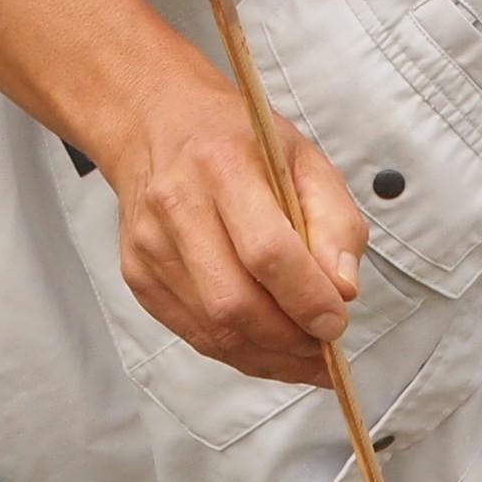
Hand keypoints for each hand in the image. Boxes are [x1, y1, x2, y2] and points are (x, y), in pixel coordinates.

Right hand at [93, 76, 368, 384]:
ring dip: (269, 355)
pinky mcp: (139, 276)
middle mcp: (177, 206)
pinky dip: (241, 352)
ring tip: (304, 353)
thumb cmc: (240, 143)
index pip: (267, 252)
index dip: (307, 298)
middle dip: (289, 338)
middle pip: (235, 303)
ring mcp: (151, 246)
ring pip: (214, 329)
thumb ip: (336, 223)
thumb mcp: (305, 160)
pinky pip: (196, 334)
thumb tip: (343, 291)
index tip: (337, 322)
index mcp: (224, 165)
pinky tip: (270, 347)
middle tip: (324, 344)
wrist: (160, 127)